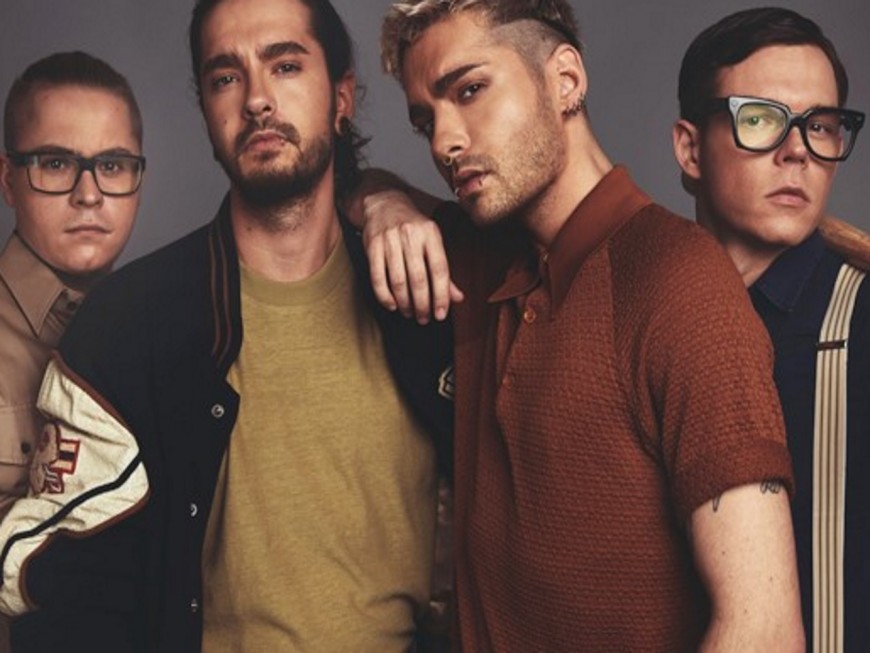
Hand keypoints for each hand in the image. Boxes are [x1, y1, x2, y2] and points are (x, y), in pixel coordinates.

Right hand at [363, 188, 462, 323]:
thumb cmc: (413, 228)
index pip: (439, 269)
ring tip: (409, 313)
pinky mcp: (372, 246)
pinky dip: (385, 296)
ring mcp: (390, 240)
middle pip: (418, 278)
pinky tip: (392, 305)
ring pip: (398, 280)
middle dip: (422, 304)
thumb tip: (458, 298)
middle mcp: (411, 235)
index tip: (441, 314)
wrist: (384, 204)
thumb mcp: (432, 243)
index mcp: (431, 234)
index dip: (441, 295)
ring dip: (405, 303)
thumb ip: (444, 271)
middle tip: (424, 318)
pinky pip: (377, 277)